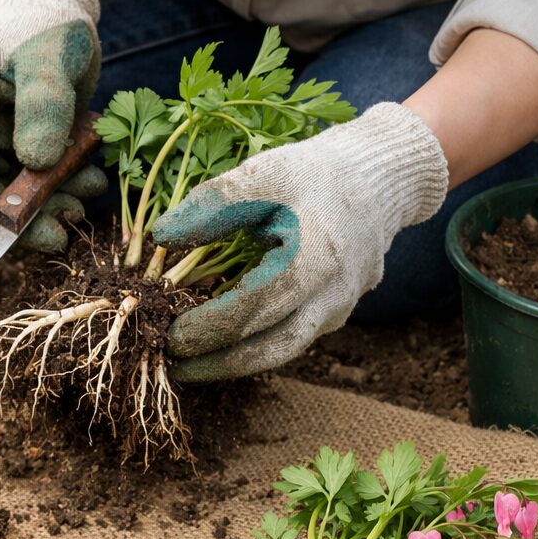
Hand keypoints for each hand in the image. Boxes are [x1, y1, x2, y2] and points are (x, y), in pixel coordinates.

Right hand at [0, 0, 106, 251]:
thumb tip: (37, 162)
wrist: (55, 24)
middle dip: (11, 219)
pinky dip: (57, 197)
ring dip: (42, 212)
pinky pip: (28, 192)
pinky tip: (87, 189)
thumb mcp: (51, 55)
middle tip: (54, 237)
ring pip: (2, 198)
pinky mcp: (12, 161)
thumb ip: (44, 103)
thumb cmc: (46, 28)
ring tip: (79, 210)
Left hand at [151, 103, 448, 380]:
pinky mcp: (333, 316)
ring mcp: (337, 311)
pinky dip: (251, 348)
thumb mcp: (262, 174)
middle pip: (269, 349)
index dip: (207, 326)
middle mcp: (332, 296)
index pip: (253, 308)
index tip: (167, 333)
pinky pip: (289, 340)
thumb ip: (212, 205)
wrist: (377, 181)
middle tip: (171, 364)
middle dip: (215, 363)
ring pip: (281, 352)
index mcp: (315, 259)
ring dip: (232, 364)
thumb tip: (160, 235)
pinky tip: (217, 345)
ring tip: (187, 364)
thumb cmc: (314, 174)